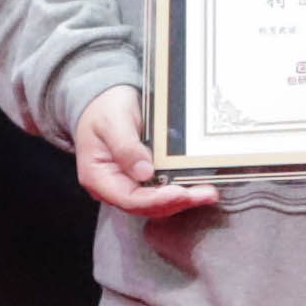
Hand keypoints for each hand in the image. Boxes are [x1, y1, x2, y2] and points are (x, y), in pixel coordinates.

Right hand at [72, 87, 223, 225]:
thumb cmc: (105, 108)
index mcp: (98, 177)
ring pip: (157, 203)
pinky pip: (161, 191)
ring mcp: (128, 185)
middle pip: (146, 206)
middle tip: (204, 195)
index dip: (156, 200)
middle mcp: (112, 187)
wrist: (105, 99)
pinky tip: (199, 188)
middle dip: (177, 202)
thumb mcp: (113, 122)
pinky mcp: (141, 179)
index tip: (180, 193)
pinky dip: (180, 191)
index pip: (129, 199)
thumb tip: (144, 172)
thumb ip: (126, 147)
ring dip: (183, 200)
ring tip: (207, 194)